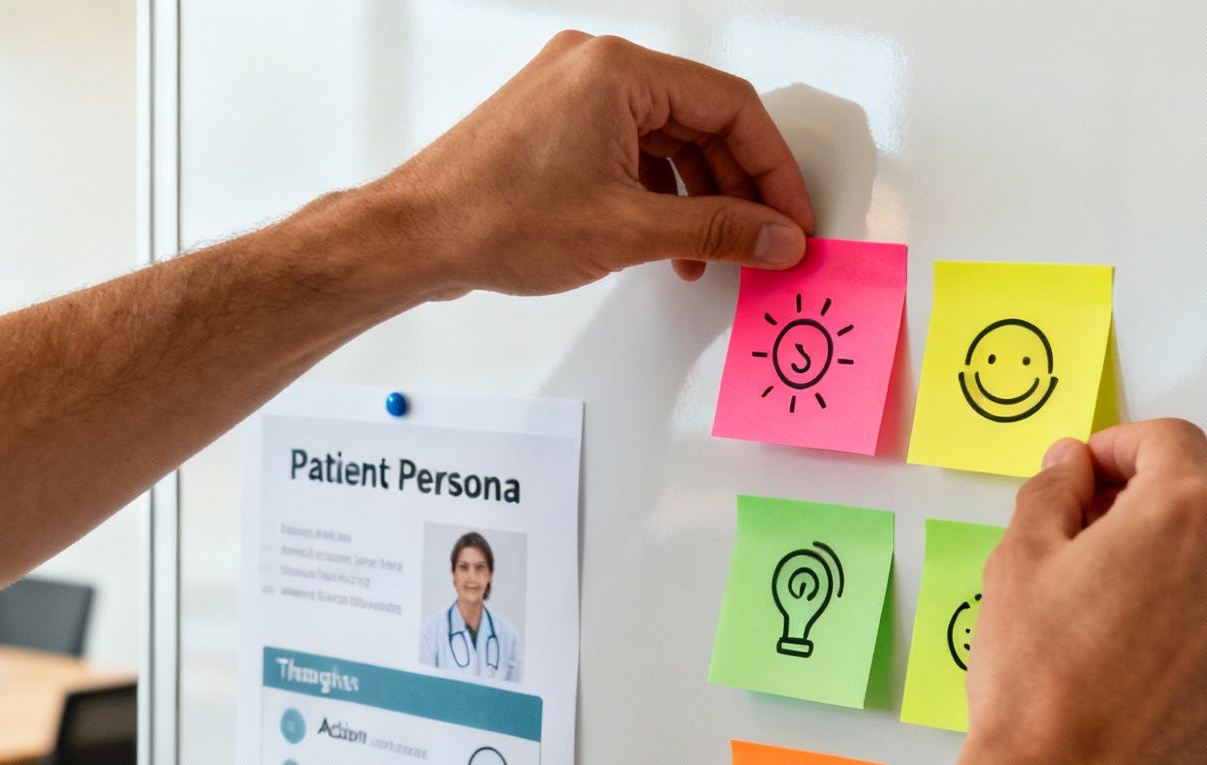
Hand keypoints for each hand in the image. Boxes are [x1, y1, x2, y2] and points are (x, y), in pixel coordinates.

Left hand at [362, 31, 814, 296]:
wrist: (414, 236)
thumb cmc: (493, 216)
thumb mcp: (628, 229)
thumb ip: (717, 230)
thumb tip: (776, 237)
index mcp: (618, 71)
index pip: (731, 106)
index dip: (774, 168)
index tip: (791, 217)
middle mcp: (597, 69)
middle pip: (703, 121)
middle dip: (738, 187)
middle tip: (765, 240)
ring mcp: (574, 94)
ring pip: (670, 140)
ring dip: (701, 198)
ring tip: (713, 254)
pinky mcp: (558, 125)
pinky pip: (634, 150)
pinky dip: (661, 195)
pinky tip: (669, 243)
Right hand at [958, 419, 1206, 764]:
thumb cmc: (1037, 680)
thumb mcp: (1018, 562)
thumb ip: (1052, 492)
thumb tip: (1072, 466)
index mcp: (1181, 512)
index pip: (1171, 439)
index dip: (1123, 445)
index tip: (1092, 472)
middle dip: (1172, 485)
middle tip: (1111, 520)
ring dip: (1199, 548)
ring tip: (1131, 589)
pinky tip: (1154, 646)